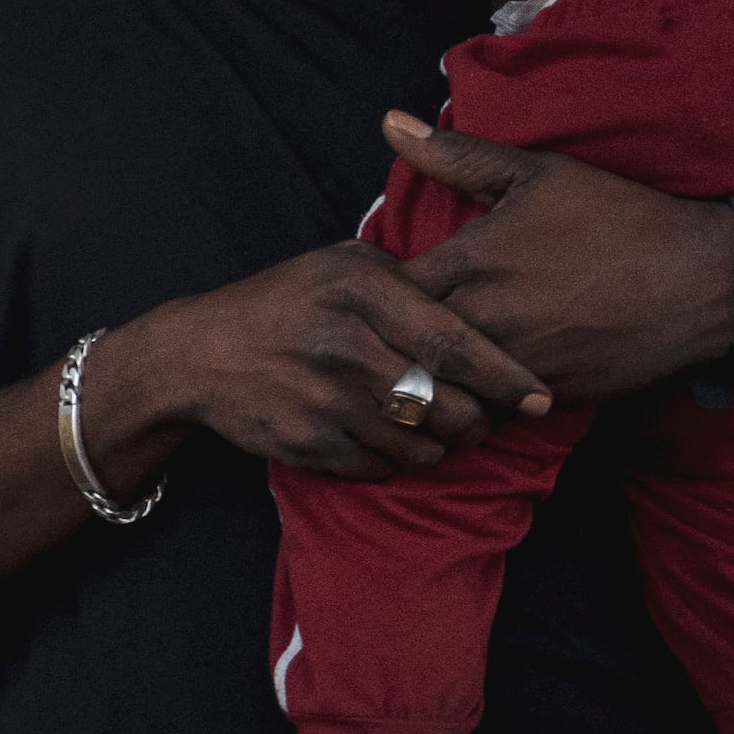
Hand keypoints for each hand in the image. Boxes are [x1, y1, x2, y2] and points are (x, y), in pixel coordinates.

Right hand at [92, 244, 552, 480]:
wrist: (194, 356)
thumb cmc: (283, 302)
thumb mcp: (341, 265)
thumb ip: (409, 279)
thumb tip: (488, 303)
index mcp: (360, 291)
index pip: (456, 343)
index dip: (506, 376)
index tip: (540, 398)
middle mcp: (343, 346)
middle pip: (447, 404)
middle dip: (478, 421)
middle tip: (484, 420)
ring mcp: (323, 400)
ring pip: (420, 444)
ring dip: (440, 445)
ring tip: (438, 431)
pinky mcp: (305, 443)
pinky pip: (381, 467)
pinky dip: (396, 461)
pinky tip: (388, 440)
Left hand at [385, 113, 733, 404]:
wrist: (706, 280)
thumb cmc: (619, 218)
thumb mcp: (538, 175)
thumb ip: (457, 157)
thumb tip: (388, 123)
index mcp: (472, 261)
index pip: (385, 291)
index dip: (378, 294)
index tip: (383, 292)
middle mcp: (485, 317)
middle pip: (402, 345)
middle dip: (391, 343)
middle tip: (391, 336)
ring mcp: (513, 363)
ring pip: (438, 386)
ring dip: (427, 380)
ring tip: (425, 367)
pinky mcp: (541, 399)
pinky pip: (483, 412)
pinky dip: (470, 404)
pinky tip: (471, 388)